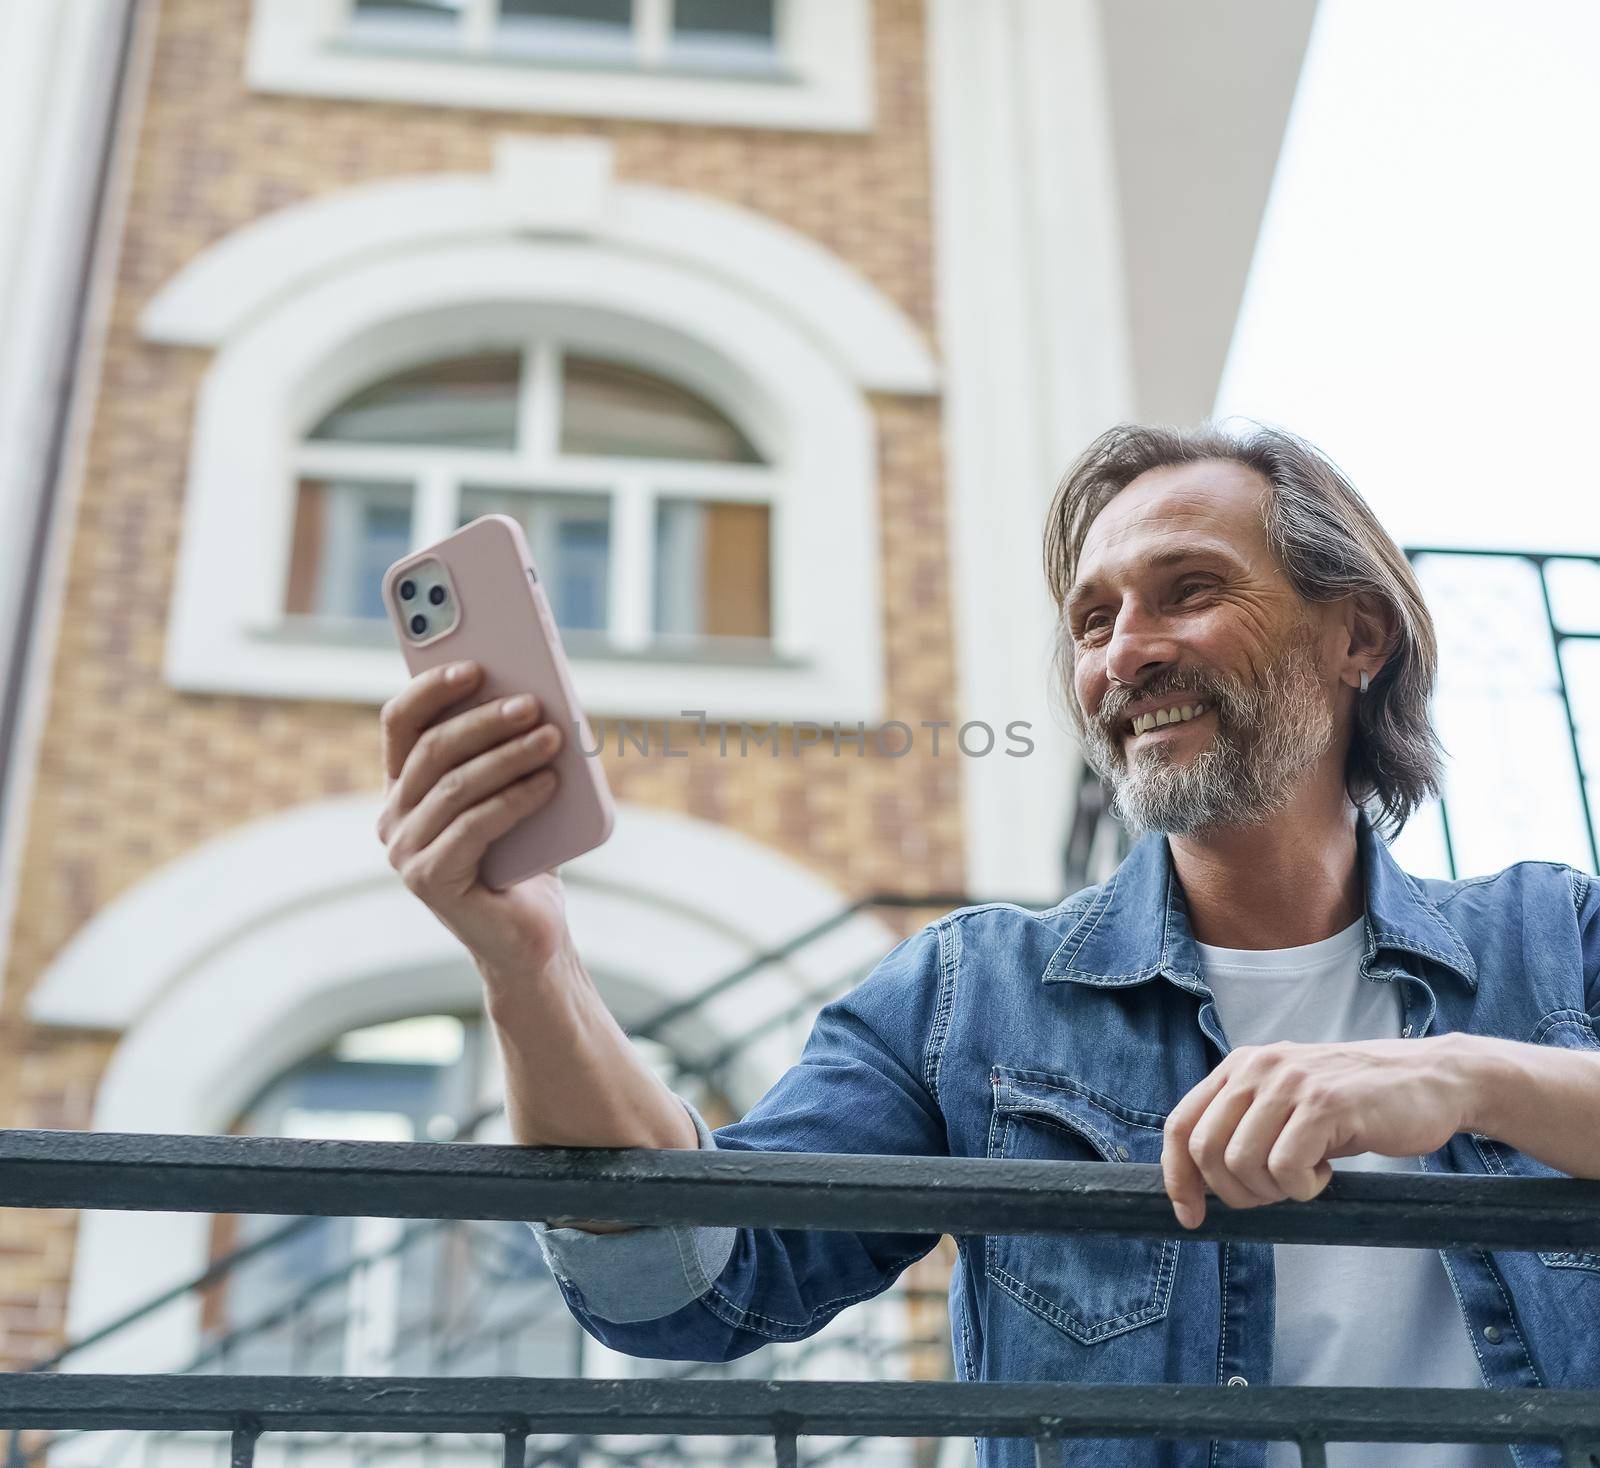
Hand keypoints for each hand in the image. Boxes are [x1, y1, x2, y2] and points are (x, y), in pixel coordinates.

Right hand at [376, 660, 571, 981]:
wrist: (530, 934)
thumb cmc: (524, 855)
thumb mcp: (515, 791)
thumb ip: (508, 750)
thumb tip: (534, 695)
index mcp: (404, 786)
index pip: (400, 723)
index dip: (430, 689)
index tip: (474, 664)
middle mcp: (393, 816)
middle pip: (432, 750)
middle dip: (485, 721)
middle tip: (533, 703)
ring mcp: (405, 851)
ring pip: (456, 786)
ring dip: (508, 756)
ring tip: (554, 738)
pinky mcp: (428, 880)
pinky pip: (474, 826)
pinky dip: (515, 799)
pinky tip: (549, 783)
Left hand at [1159, 1036, 1475, 1227]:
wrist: (1432, 1080)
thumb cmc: (1357, 1103)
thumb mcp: (1287, 1103)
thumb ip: (1245, 1125)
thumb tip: (1199, 1183)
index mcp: (1239, 1067)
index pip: (1181, 1125)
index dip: (1179, 1178)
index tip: (1190, 1216)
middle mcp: (1257, 1067)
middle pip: (1206, 1151)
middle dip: (1234, 1193)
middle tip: (1275, 1194)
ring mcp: (1290, 1082)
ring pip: (1242, 1162)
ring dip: (1272, 1191)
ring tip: (1305, 1179)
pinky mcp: (1324, 1104)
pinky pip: (1285, 1167)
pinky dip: (1303, 1188)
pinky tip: (1327, 1173)